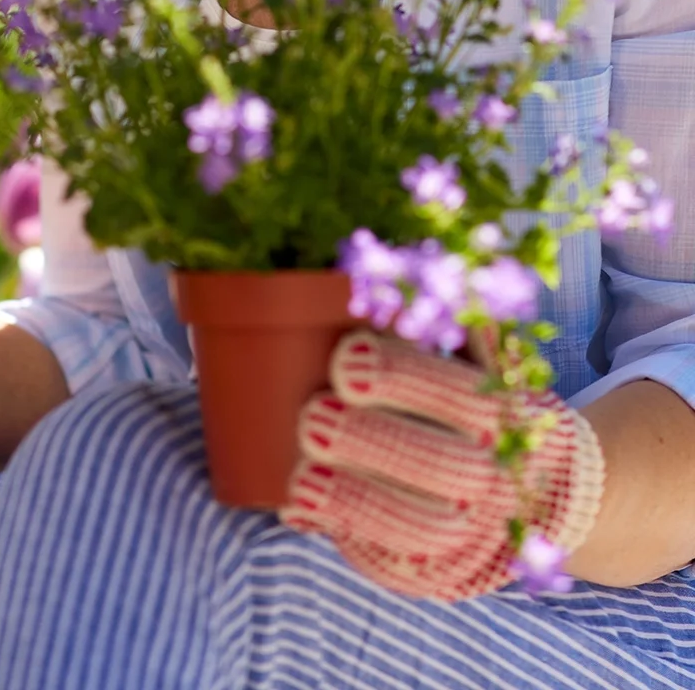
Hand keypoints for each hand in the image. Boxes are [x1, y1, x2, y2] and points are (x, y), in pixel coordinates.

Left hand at [281, 330, 604, 599]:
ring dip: (355, 501)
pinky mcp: (444, 570)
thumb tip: (389, 277)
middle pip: (442, 466)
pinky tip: (301, 512)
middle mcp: (500, 481)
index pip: (460, 397)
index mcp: (509, 419)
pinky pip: (397, 562)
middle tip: (313, 416)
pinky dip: (347, 534)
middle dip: (373, 442)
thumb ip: (445, 326)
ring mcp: (476, 533)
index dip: (402, 376)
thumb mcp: (482, 361)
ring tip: (300, 479)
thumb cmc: (485, 403)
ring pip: (421, 528)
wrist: (548, 491)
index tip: (345, 355)